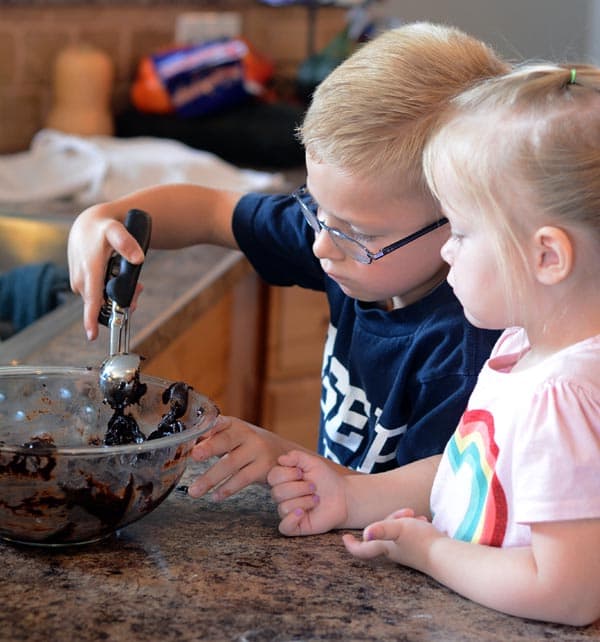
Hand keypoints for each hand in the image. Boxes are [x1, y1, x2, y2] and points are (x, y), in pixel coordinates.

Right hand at [68, 204, 144, 339]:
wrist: (87, 225)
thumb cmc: (102, 229)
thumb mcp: (116, 230)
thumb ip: (126, 243)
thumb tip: (139, 259)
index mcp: (89, 270)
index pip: (91, 300)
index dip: (91, 319)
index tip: (92, 336)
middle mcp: (81, 280)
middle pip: (103, 304)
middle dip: (122, 301)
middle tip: (139, 289)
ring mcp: (80, 284)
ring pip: (102, 301)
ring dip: (118, 296)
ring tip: (134, 285)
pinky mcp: (81, 285)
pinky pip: (98, 296)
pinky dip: (111, 292)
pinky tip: (122, 283)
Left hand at [188, 416, 290, 499]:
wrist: (282, 454)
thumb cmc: (249, 446)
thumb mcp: (234, 437)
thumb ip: (212, 440)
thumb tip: (187, 445)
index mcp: (235, 425)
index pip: (220, 422)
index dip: (209, 426)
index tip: (195, 433)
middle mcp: (247, 435)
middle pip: (226, 440)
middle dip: (209, 447)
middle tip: (194, 454)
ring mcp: (257, 450)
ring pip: (232, 463)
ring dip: (211, 478)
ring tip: (194, 491)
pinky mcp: (265, 468)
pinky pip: (243, 479)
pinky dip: (228, 488)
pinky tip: (215, 496)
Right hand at [267, 450, 347, 535]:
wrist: (342, 496)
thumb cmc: (326, 479)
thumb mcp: (312, 462)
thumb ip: (296, 456)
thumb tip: (281, 459)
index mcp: (283, 480)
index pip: (273, 476)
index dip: (287, 474)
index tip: (301, 472)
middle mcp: (283, 497)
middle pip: (277, 492)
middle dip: (299, 488)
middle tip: (313, 487)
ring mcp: (288, 512)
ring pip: (284, 507)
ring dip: (304, 501)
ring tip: (316, 500)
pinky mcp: (295, 526)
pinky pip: (284, 527)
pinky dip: (292, 519)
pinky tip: (304, 513)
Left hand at [342, 508, 440, 568]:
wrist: (446, 555)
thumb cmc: (420, 541)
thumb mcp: (399, 528)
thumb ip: (382, 528)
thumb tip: (365, 534)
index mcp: (385, 547)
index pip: (363, 550)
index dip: (352, 545)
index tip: (345, 538)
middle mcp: (393, 551)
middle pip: (383, 532)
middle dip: (391, 518)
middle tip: (407, 513)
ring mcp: (406, 551)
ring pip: (397, 531)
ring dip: (405, 520)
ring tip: (418, 517)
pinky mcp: (417, 549)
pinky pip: (410, 533)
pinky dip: (415, 525)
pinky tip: (424, 522)